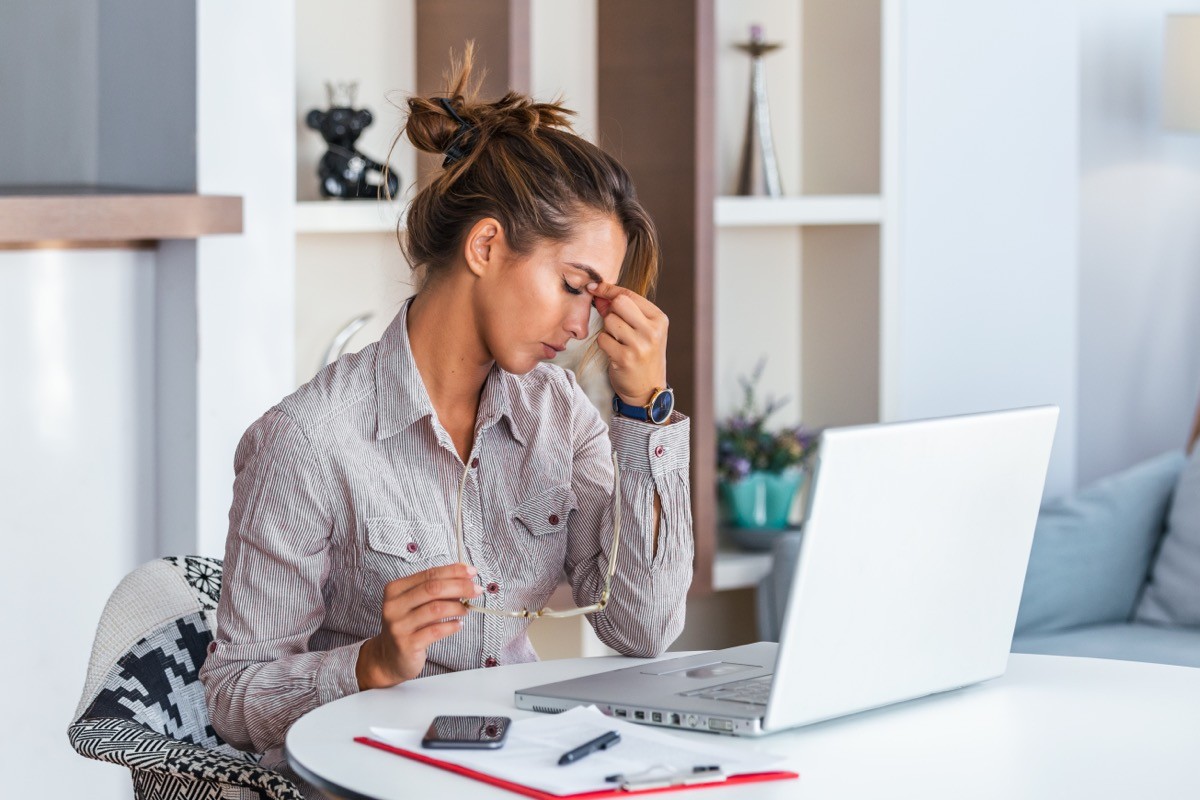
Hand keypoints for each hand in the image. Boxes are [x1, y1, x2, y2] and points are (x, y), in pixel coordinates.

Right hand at [356, 563, 480, 689]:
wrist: (390, 658)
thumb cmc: (408, 626)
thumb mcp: (417, 604)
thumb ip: (436, 590)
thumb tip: (465, 576)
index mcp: (395, 589)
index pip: (429, 574)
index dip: (453, 571)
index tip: (472, 572)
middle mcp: (393, 606)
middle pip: (433, 588)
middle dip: (459, 586)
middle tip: (476, 589)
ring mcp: (399, 626)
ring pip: (436, 609)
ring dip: (457, 607)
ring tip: (466, 609)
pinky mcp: (407, 644)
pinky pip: (436, 631)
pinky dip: (452, 626)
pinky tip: (459, 625)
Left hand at [587, 281, 668, 407]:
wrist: (648, 389)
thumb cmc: (643, 355)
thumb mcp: (640, 330)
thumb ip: (621, 311)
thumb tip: (597, 292)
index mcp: (659, 319)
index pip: (629, 294)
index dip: (608, 289)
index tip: (593, 287)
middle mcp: (652, 330)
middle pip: (619, 303)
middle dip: (610, 311)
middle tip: (614, 324)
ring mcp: (640, 345)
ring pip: (609, 321)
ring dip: (607, 330)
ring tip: (618, 341)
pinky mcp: (625, 358)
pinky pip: (603, 339)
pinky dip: (604, 344)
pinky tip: (614, 352)